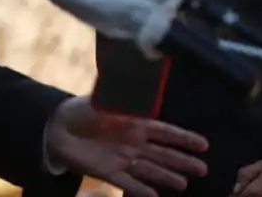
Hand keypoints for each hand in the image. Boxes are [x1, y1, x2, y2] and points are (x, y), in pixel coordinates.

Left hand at [46, 96, 207, 196]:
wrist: (58, 127)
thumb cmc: (83, 109)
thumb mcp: (106, 99)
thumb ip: (126, 95)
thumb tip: (142, 77)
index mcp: (135, 122)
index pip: (165, 131)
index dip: (184, 138)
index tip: (203, 145)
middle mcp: (134, 142)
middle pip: (163, 154)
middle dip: (183, 161)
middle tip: (203, 170)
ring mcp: (123, 158)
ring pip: (150, 169)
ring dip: (167, 177)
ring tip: (184, 185)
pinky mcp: (109, 172)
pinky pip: (129, 182)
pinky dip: (141, 190)